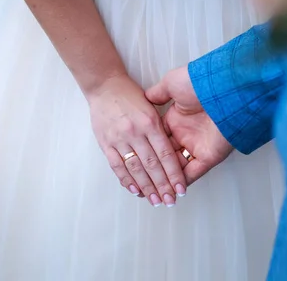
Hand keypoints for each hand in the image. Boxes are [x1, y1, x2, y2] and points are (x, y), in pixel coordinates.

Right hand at [86, 74, 186, 206]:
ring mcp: (119, 139)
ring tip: (156, 201)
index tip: (181, 188)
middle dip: (163, 185)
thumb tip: (175, 145)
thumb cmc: (132, 93)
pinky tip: (135, 190)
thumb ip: (162, 123)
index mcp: (151, 121)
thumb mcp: (154, 101)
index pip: (166, 154)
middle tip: (171, 201)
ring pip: (136, 168)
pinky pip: (117, 165)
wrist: (105, 84)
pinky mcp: (106, 142)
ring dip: (146, 187)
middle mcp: (136, 132)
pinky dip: (126, 179)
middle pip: (152, 164)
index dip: (174, 173)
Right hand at [146, 67, 233, 185]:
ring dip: (165, 181)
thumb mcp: (172, 84)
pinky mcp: (209, 156)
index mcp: (175, 120)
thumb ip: (157, 94)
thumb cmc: (198, 83)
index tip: (133, 163)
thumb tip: (146, 98)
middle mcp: (185, 134)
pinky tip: (168, 189)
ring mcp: (197, 146)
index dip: (145, 153)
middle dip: (153, 173)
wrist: (222, 89)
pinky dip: (181, 182)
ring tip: (151, 192)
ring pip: (178, 169)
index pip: (157, 141)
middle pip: (165, 158)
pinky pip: (194, 173)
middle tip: (141, 184)